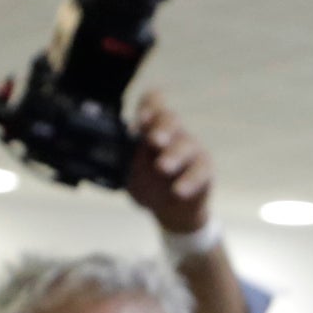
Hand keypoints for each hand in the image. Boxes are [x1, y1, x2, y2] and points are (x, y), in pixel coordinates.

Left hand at [122, 88, 215, 237]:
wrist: (170, 209)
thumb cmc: (148, 182)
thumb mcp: (130, 171)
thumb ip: (122, 159)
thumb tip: (108, 153)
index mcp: (152, 127)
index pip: (153, 102)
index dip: (148, 107)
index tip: (137, 124)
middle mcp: (173, 133)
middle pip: (170, 119)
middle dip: (161, 128)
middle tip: (153, 141)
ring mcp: (191, 149)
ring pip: (186, 144)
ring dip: (173, 155)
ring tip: (162, 167)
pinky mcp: (204, 169)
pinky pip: (200, 170)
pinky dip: (189, 180)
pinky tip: (178, 191)